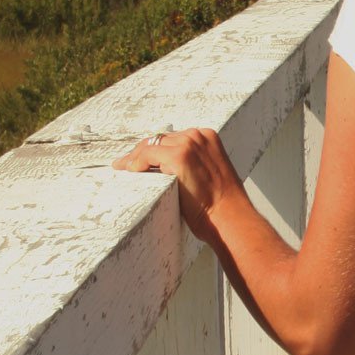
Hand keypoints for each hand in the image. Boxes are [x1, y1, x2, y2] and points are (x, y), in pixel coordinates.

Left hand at [112, 127, 243, 241]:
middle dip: (141, 151)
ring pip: (151, 145)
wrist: (232, 218)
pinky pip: (148, 155)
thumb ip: (194, 165)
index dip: (154, 148)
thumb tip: (168, 168)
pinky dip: (136, 163)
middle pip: (160, 138)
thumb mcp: (211, 174)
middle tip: (126, 163)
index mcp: (209, 138)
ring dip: (136, 157)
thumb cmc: (223, 205)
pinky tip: (129, 171)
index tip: (141, 158)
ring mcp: (190, 145)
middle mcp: (199, 137)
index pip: (173, 138)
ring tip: (123, 167)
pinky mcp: (180, 157)